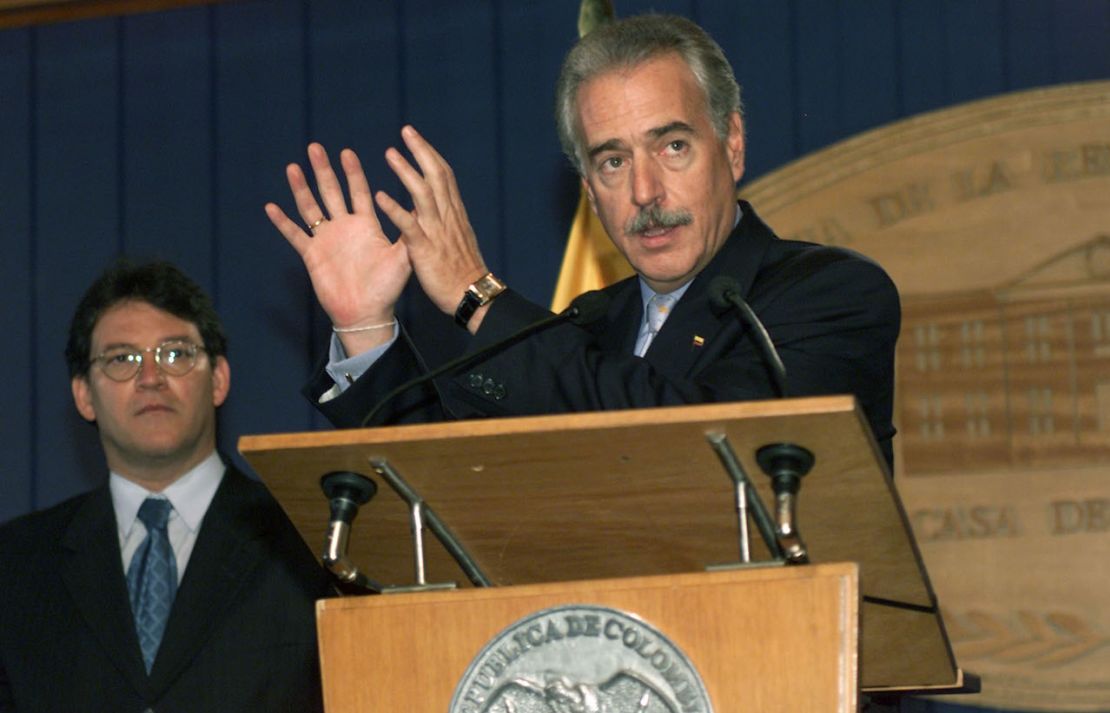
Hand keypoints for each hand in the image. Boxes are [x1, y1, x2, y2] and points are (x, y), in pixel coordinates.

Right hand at [265, 143, 411, 354]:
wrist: (366, 313)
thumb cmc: (387, 288)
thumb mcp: (403, 257)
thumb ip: (409, 231)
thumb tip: (423, 206)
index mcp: (366, 225)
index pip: (358, 191)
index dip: (353, 172)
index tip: (347, 151)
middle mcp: (344, 227)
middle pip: (331, 192)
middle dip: (323, 170)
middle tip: (315, 147)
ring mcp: (326, 239)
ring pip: (310, 208)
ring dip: (301, 188)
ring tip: (293, 167)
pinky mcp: (312, 255)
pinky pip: (294, 235)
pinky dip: (283, 222)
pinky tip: (271, 207)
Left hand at [374, 126, 488, 316]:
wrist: (470, 294)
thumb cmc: (462, 270)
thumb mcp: (456, 237)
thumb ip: (445, 217)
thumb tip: (437, 201)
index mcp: (454, 212)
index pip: (443, 175)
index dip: (429, 154)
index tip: (415, 137)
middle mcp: (447, 216)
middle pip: (435, 175)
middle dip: (420, 151)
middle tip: (405, 130)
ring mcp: (436, 231)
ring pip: (423, 194)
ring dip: (406, 172)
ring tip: (390, 154)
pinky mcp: (425, 249)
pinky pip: (408, 226)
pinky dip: (394, 209)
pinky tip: (380, 196)